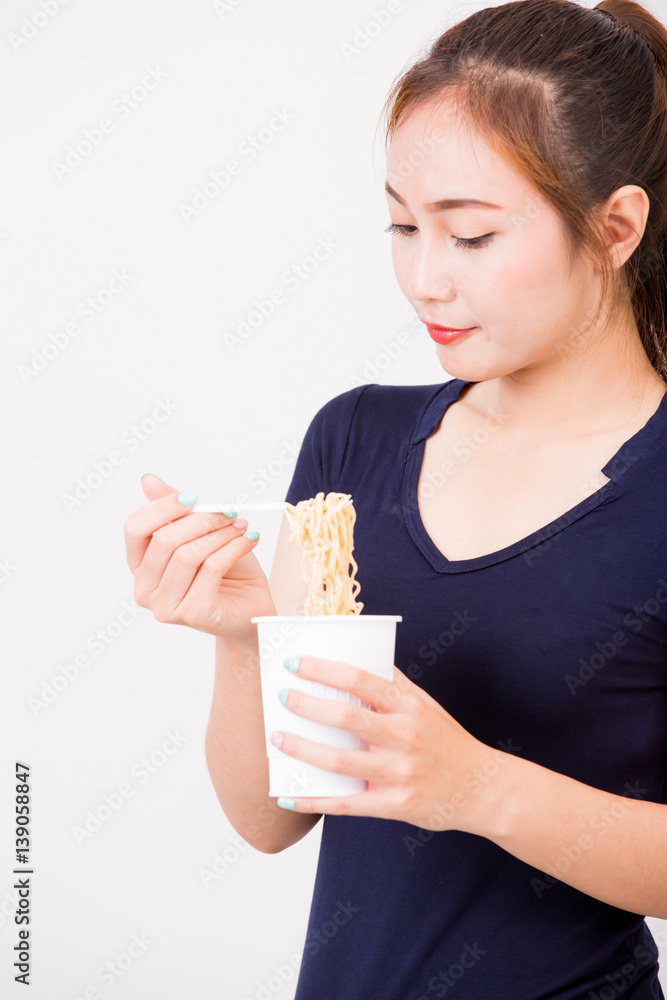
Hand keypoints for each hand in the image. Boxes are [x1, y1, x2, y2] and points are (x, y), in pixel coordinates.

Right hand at [123, 474, 276, 643]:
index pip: (135, 529)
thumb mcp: (200, 534)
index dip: (163, 507)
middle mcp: (145, 590)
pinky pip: (211, 569)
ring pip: (188, 555)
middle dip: (201, 520)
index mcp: (140, 567)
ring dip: (220, 534)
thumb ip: (175, 511)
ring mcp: (166, 606)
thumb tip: (148, 480)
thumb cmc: (226, 572)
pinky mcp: (193, 614)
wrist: (251, 607)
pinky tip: (248, 541)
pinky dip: (233, 548)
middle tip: (228, 512)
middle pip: (164, 540)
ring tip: (240, 526)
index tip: (193, 496)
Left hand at [270, 655, 508, 833]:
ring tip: (278, 739)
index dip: (323, 669)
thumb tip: (360, 656)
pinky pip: (347, 804)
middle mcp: (404, 737)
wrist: (482, 788)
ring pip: (340, 761)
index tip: (294, 663)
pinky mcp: (395, 805)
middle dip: (306, 706)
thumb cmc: (447, 741)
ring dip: (302, 750)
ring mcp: (400, 773)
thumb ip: (393, 684)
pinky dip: (314, 799)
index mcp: (408, 707)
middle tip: (281, 697)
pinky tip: (290, 794)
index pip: (359, 679)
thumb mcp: (425, 705)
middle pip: (346, 718)